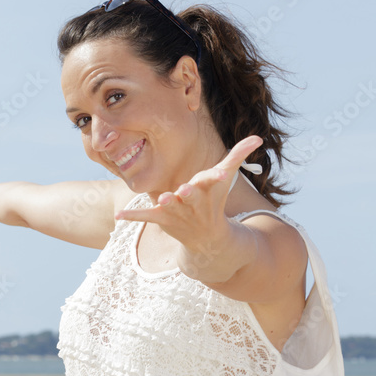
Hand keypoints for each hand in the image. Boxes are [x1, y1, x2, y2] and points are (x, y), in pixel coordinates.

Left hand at [115, 136, 262, 267]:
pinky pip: (145, 216)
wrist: (207, 238)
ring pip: (170, 208)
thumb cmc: (214, 201)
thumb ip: (238, 156)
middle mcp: (194, 203)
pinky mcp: (161, 218)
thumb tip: (258, 137)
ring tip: (163, 199)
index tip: (222, 175)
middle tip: (185, 190)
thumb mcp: (225, 178)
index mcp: (208, 190)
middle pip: (192, 197)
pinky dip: (132, 216)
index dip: (216, 178)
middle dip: (190, 194)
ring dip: (166, 204)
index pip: (213, 182)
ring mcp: (177, 212)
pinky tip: (118, 215)